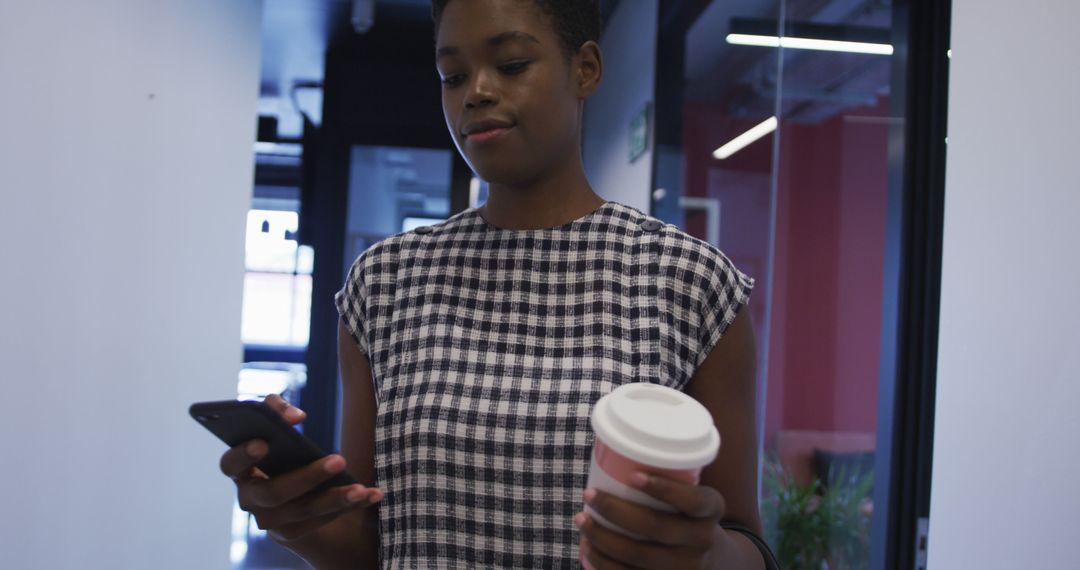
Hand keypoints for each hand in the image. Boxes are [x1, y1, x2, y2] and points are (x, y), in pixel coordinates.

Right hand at [218, 394, 383, 542]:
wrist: (289, 489)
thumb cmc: (279, 447)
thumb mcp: (275, 424)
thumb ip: (277, 409)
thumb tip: (296, 417)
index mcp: (239, 470)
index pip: (230, 464)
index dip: (243, 455)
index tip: (264, 442)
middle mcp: (250, 498)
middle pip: (274, 492)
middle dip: (307, 477)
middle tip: (339, 459)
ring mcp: (270, 520)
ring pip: (303, 511)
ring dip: (335, 499)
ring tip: (361, 488)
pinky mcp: (293, 533)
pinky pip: (323, 521)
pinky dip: (350, 507)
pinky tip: (373, 494)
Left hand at [575, 473, 725, 569]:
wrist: (714, 560)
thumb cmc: (688, 514)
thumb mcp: (694, 496)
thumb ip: (672, 476)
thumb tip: (615, 442)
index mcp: (712, 509)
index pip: (692, 499)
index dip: (663, 488)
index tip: (633, 475)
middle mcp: (703, 539)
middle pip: (655, 526)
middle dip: (616, 510)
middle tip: (589, 495)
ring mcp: (686, 567)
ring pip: (638, 555)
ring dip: (603, 539)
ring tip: (581, 521)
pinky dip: (603, 565)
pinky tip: (587, 550)